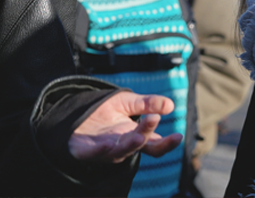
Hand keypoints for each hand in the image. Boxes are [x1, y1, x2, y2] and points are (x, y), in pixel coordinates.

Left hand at [68, 92, 182, 163]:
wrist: (76, 114)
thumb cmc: (105, 110)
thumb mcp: (127, 101)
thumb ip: (147, 103)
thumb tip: (170, 105)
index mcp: (135, 136)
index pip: (155, 144)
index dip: (167, 143)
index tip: (178, 136)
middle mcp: (123, 146)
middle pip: (139, 145)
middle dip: (147, 132)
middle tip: (153, 118)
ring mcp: (106, 150)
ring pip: (120, 151)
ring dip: (130, 145)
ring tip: (138, 136)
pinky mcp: (87, 151)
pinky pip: (95, 153)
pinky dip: (102, 150)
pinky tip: (107, 143)